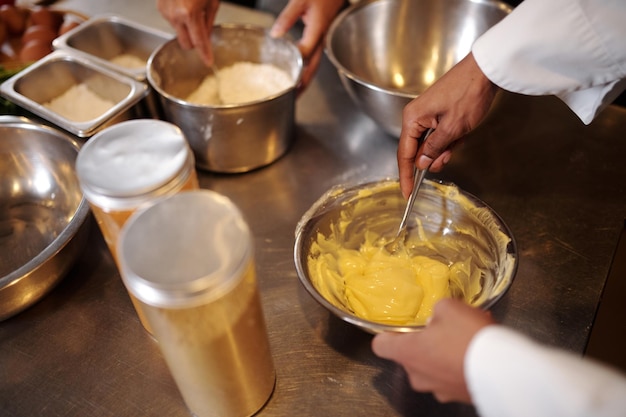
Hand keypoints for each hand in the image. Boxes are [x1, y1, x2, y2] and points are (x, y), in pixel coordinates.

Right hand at [157, 0, 219, 64]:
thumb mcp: (212, 0)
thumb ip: (209, 21)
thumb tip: (207, 36)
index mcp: (189, 14)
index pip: (199, 42)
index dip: (205, 54)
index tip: (208, 62)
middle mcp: (175, 15)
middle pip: (186, 43)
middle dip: (194, 42)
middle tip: (201, 33)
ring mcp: (166, 12)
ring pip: (179, 32)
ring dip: (186, 27)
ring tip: (191, 9)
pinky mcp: (160, 8)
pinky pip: (172, 21)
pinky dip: (178, 18)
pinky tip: (183, 5)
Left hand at [270, 0, 344, 90]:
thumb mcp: (300, 0)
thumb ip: (287, 17)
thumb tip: (276, 34)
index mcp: (317, 30)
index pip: (305, 53)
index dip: (295, 65)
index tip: (285, 75)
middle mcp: (322, 39)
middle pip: (313, 67)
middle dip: (304, 84)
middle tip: (294, 97)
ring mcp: (322, 40)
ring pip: (315, 65)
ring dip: (306, 80)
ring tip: (296, 92)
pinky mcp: (320, 39)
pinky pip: (314, 58)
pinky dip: (307, 69)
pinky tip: (299, 73)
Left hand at [371, 298, 494, 402]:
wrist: (502, 370)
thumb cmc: (467, 337)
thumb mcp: (448, 307)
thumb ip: (436, 310)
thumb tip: (437, 317)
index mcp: (407, 353)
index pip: (380, 345)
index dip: (389, 334)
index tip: (401, 328)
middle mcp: (417, 376)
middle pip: (410, 357)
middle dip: (425, 342)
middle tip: (444, 329)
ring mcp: (437, 390)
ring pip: (433, 367)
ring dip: (444, 354)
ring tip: (466, 338)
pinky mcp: (457, 397)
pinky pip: (452, 377)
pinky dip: (460, 366)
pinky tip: (477, 352)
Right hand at [397, 53, 498, 197]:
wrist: (485, 71)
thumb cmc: (468, 93)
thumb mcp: (453, 128)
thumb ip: (434, 149)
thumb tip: (421, 164)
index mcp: (413, 119)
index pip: (404, 155)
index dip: (406, 176)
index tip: (407, 193)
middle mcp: (415, 117)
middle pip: (416, 150)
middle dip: (433, 157)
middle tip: (448, 156)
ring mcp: (426, 114)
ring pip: (430, 144)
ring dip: (444, 148)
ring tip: (459, 138)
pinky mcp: (437, 113)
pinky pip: (438, 135)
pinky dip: (450, 139)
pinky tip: (461, 133)